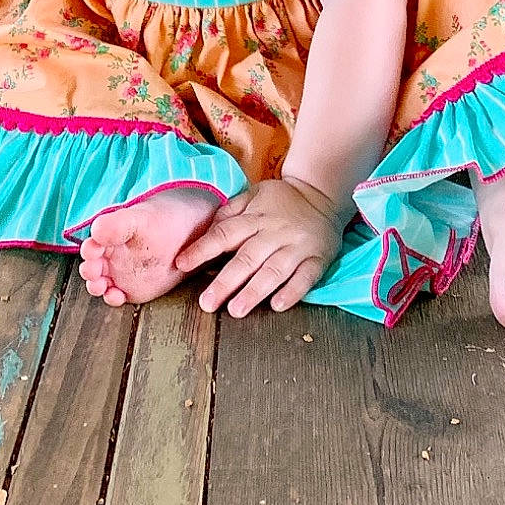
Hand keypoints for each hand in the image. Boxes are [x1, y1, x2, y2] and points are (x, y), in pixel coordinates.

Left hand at [173, 175, 346, 315]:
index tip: (182, 264)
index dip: (202, 249)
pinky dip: (292, 292)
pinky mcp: (317, 259)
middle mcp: (275, 232)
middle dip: (225, 282)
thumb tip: (205, 229)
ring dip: (254, 291)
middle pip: (247, 258)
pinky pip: (306, 277)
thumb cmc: (281, 200)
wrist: (322, 194)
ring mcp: (297, 247)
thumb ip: (230, 211)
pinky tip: (277, 305)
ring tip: (236, 310)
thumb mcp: (254, 194)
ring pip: (274, 271)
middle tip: (207, 303)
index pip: (224, 233)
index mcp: (256, 217)